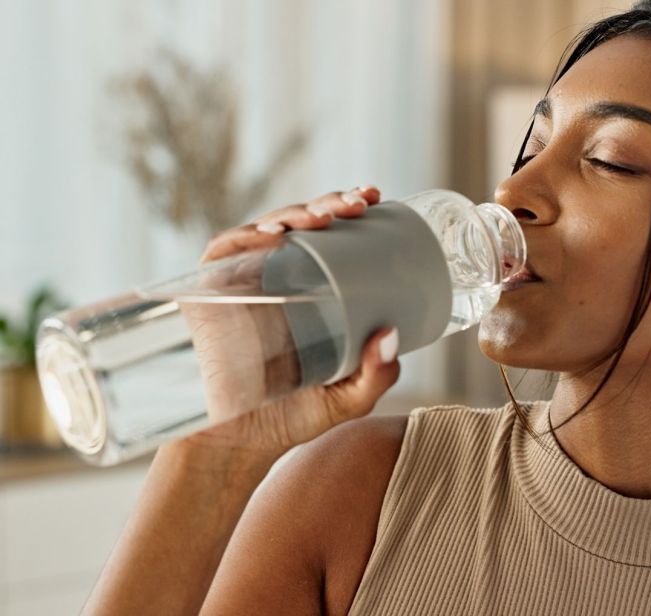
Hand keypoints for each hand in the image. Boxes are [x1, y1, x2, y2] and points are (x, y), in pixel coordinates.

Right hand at [178, 186, 400, 461]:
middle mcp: (276, 279)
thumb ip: (376, 375)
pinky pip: (224, 252)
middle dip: (331, 203)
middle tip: (363, 203)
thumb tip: (392, 335)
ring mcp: (241, 283)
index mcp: (311, 291)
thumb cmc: (291, 419)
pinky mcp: (208, 294)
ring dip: (295, 213)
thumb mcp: (348, 399)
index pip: (331, 238)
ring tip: (326, 216)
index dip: (350, 209)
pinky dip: (245, 237)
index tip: (378, 198)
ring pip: (266, 229)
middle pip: (302, 224)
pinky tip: (274, 235)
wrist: (235, 447)